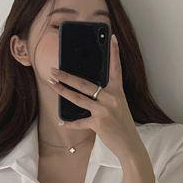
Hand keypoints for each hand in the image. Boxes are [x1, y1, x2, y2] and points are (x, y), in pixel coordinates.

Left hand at [44, 34, 143, 160]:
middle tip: (54, 70)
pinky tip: (62, 122)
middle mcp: (111, 98)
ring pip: (79, 99)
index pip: (116, 68)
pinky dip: (70, 123)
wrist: (130, 145)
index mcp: (118, 91)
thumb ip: (106, 97)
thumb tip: (87, 91)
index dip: (114, 53)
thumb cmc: (123, 125)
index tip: (112, 38)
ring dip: (63, 91)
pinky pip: (80, 122)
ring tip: (52, 85)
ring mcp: (104, 111)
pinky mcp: (98, 124)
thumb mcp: (119, 106)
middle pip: (85, 84)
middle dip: (67, 76)